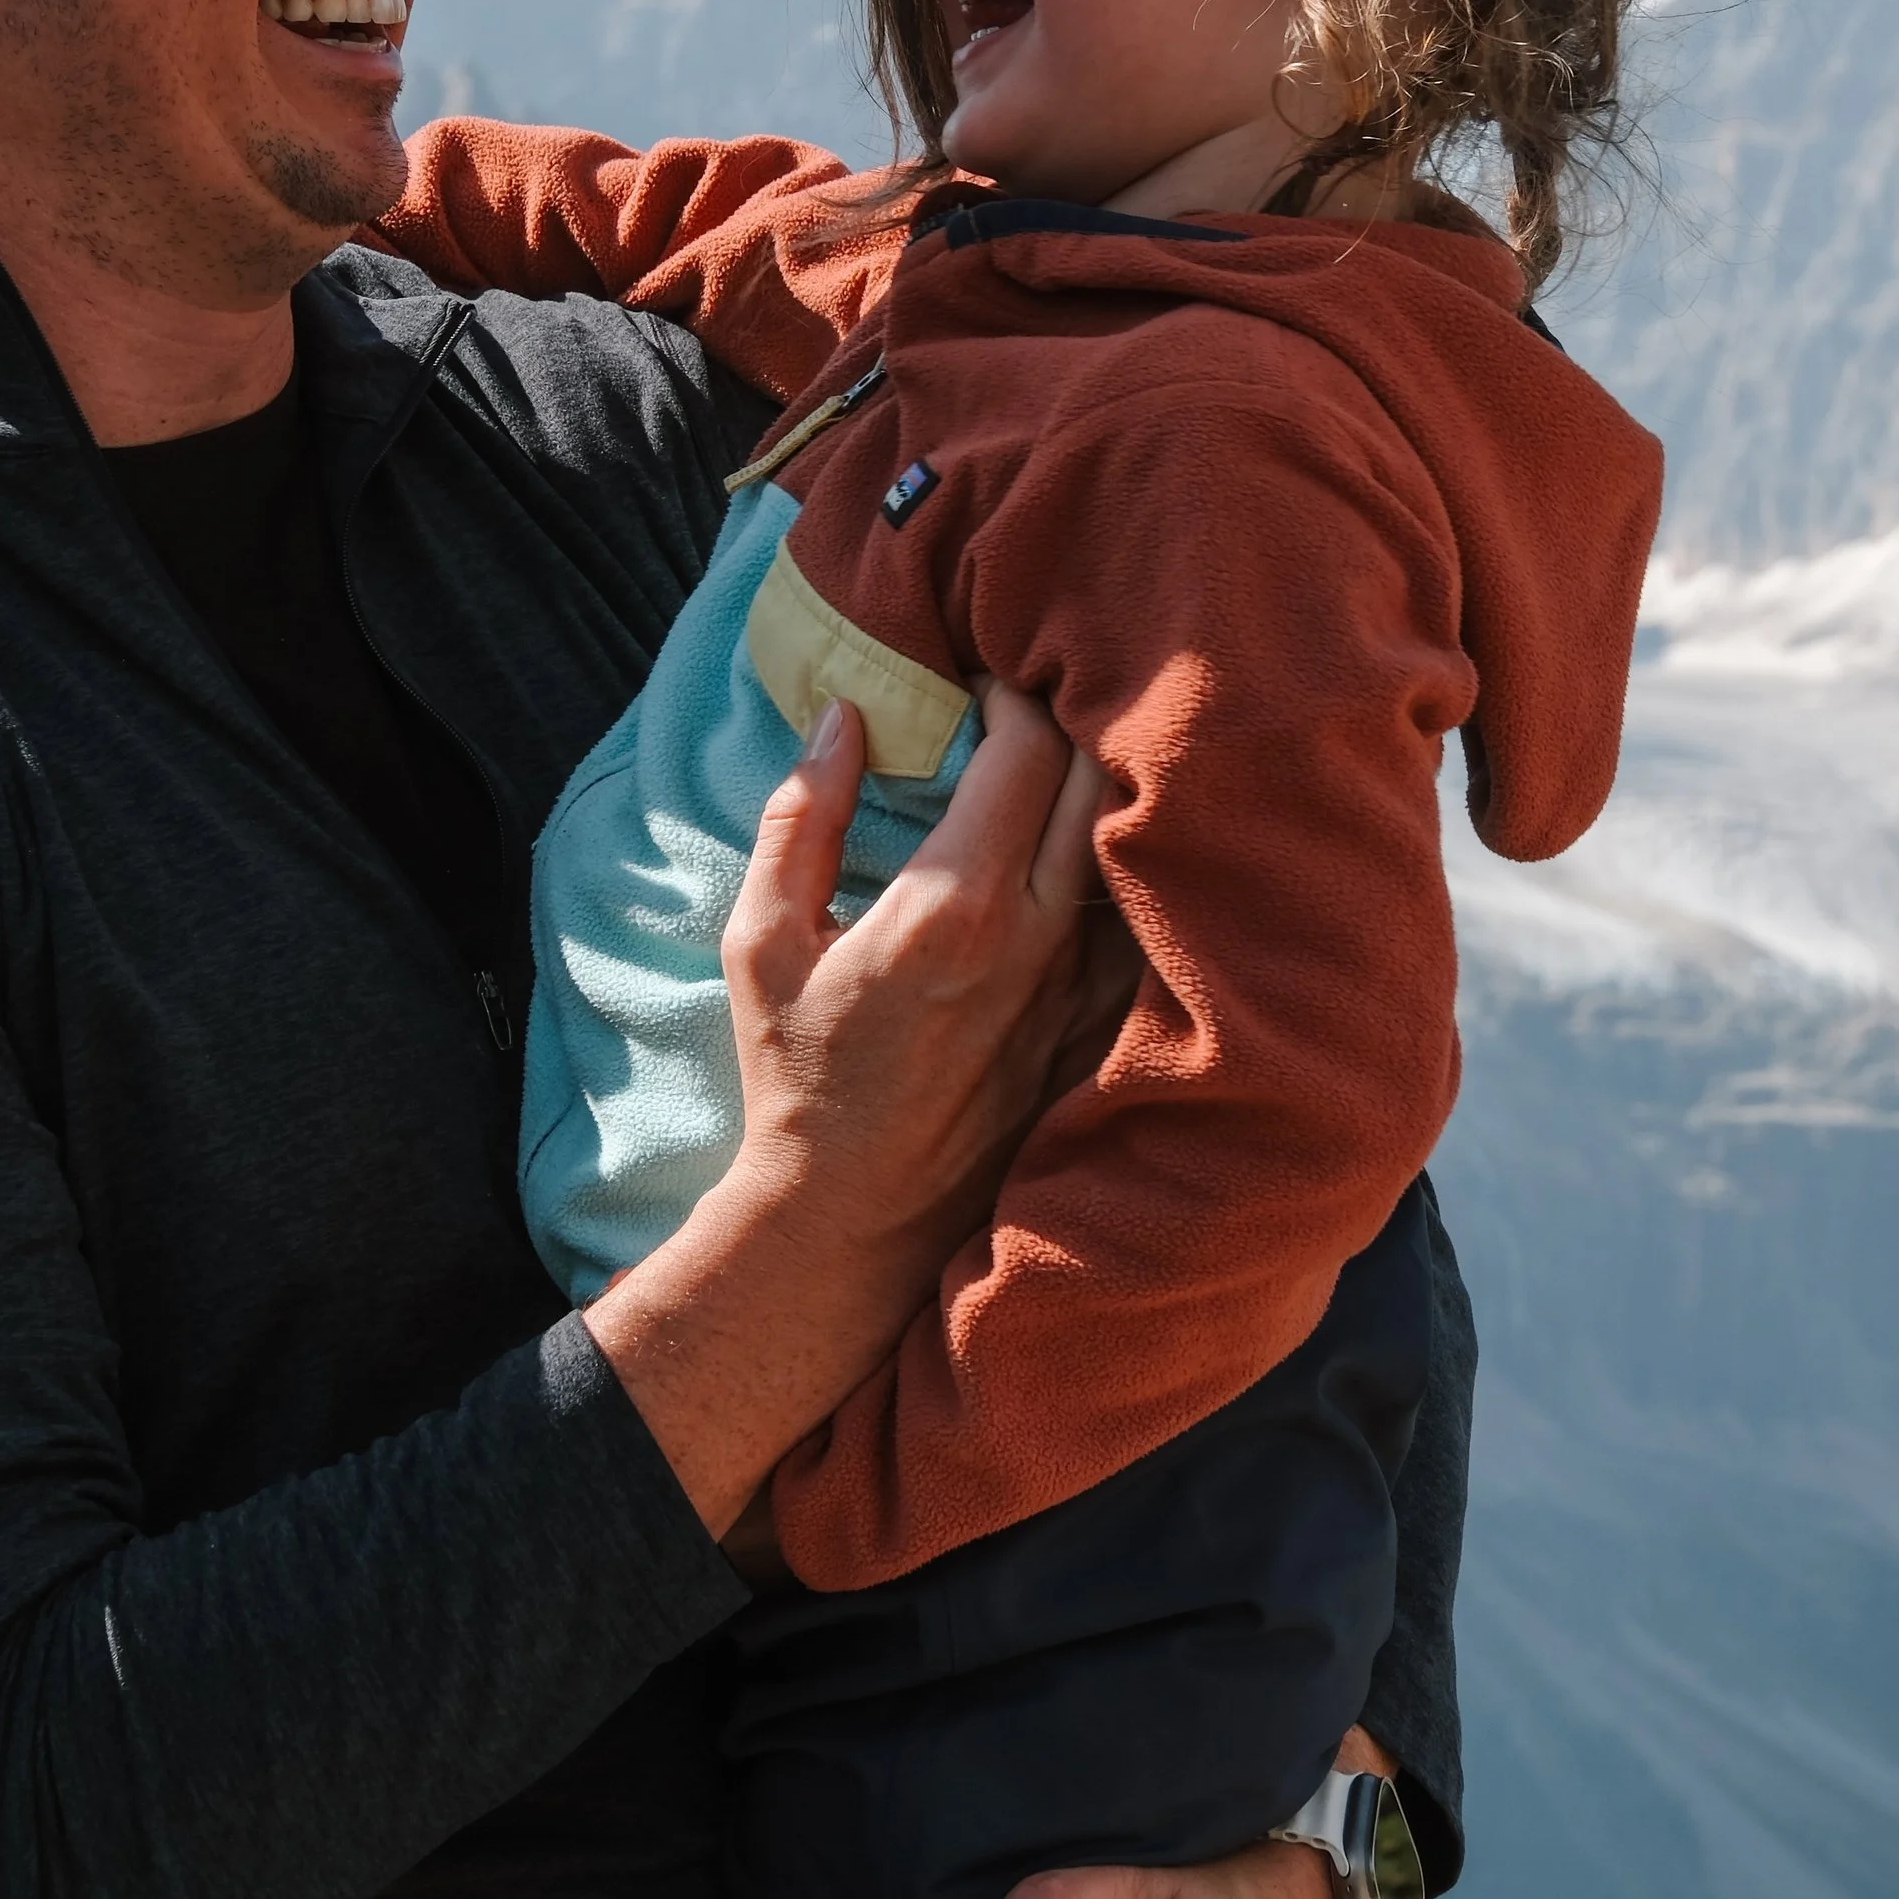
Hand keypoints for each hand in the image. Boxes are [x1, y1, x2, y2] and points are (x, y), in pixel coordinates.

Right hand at [587, 680, 1111, 1539]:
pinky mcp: (1099, 1029)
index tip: (981, 678)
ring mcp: (1083, 989)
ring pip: (1134, 847)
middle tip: (1035, 699)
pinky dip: (1126, 872)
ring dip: (1108, 791)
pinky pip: (1139, 923)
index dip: (1010, 690)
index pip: (1027, 746)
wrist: (853, 1220)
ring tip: (1073, 761)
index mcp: (955, 903)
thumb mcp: (759, 941)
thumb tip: (840, 718)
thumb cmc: (796, 1075)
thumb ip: (798, 820)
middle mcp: (1038, 938)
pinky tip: (1095, 855)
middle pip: (1102, 779)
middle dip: (1074, 718)